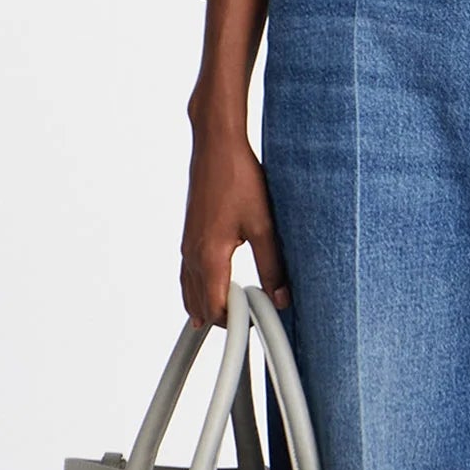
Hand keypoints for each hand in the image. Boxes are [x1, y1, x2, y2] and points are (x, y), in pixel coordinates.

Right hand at [180, 117, 289, 326]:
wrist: (216, 146)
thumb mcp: (263, 225)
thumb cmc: (239, 178)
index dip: (235, 322)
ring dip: (207, 306)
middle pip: (198, 304)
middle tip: (250, 321)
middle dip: (222, 319)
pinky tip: (210, 291)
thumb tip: (282, 298)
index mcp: (209, 255)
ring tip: (233, 316)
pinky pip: (187, 274)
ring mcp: (187, 244)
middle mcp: (192, 253)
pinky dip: (197, 290)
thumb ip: (272, 265)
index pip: (215, 307)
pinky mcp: (189, 235)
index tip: (257, 323)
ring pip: (189, 290)